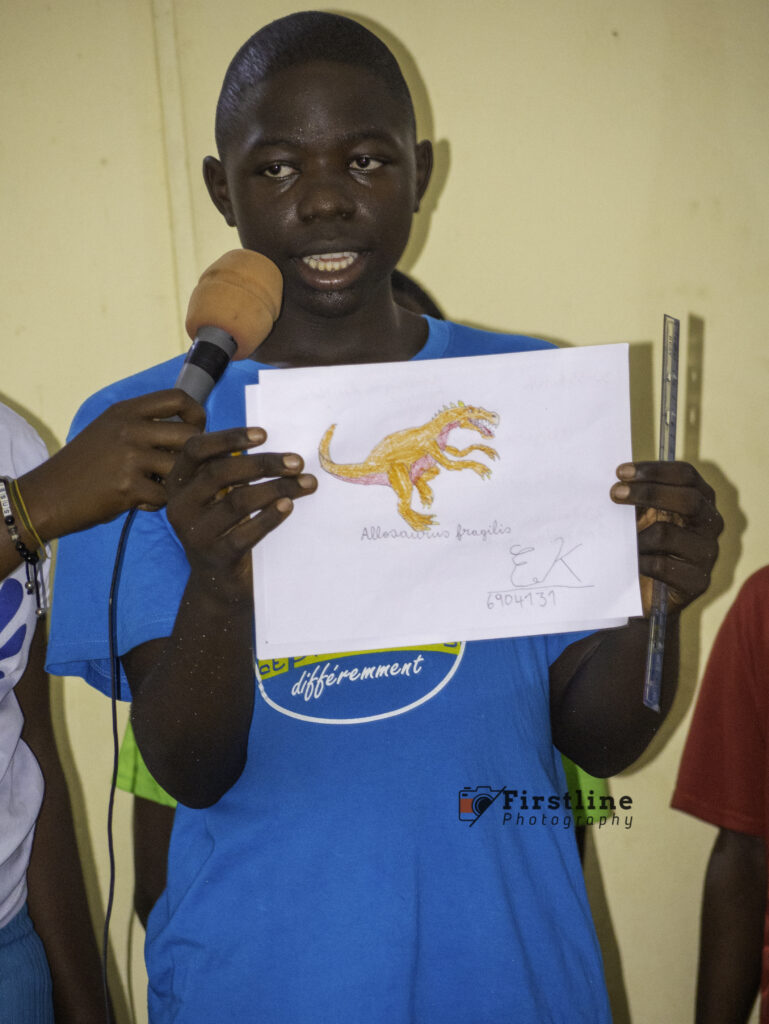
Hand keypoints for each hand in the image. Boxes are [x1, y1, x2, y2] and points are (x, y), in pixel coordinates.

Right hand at [18, 389, 205, 540]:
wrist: (47, 495)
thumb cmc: (81, 465)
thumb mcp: (108, 429)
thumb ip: (142, 424)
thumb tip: (189, 427)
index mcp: (125, 411)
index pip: (177, 398)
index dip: (197, 414)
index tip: (197, 430)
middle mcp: (129, 429)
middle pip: (190, 434)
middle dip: (193, 455)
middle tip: (180, 467)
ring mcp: (129, 457)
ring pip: (181, 467)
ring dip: (175, 481)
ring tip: (156, 486)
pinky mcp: (128, 487)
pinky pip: (165, 496)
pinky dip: (156, 503)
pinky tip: (139, 501)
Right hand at [165, 426, 316, 601]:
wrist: (217, 582)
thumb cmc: (224, 526)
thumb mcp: (218, 496)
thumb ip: (232, 470)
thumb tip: (279, 450)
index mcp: (178, 483)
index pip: (196, 450)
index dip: (229, 438)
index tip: (263, 434)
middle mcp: (180, 506)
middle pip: (220, 473)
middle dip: (263, 464)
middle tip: (297, 461)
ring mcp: (194, 534)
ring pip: (238, 501)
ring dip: (277, 488)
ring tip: (307, 483)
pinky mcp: (215, 557)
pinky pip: (245, 533)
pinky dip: (269, 517)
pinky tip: (288, 505)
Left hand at [610, 461, 722, 614]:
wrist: (646, 595)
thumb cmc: (644, 547)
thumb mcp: (641, 517)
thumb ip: (636, 498)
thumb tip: (614, 479)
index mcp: (700, 500)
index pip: (686, 475)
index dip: (654, 470)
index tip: (621, 472)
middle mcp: (710, 524)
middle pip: (688, 499)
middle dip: (648, 493)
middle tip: (614, 493)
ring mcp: (707, 553)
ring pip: (667, 534)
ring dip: (636, 538)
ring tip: (621, 544)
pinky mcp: (698, 582)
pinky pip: (662, 566)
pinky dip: (639, 563)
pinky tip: (631, 565)